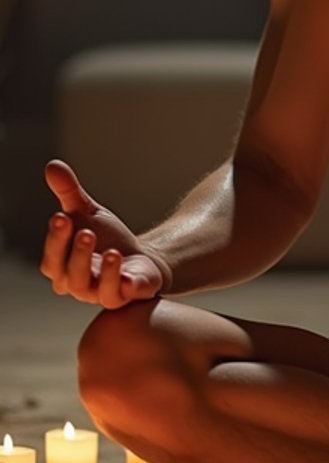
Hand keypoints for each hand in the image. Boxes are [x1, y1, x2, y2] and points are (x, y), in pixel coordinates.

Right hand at [39, 159, 168, 306]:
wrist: (143, 258)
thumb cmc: (108, 238)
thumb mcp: (89, 212)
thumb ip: (69, 192)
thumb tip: (52, 165)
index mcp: (62, 266)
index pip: (52, 258)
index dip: (55, 239)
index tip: (61, 216)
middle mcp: (77, 284)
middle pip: (70, 275)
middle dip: (77, 254)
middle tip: (87, 232)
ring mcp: (101, 294)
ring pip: (94, 289)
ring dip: (103, 271)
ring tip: (113, 252)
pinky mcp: (126, 296)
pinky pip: (121, 295)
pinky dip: (123, 285)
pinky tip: (128, 272)